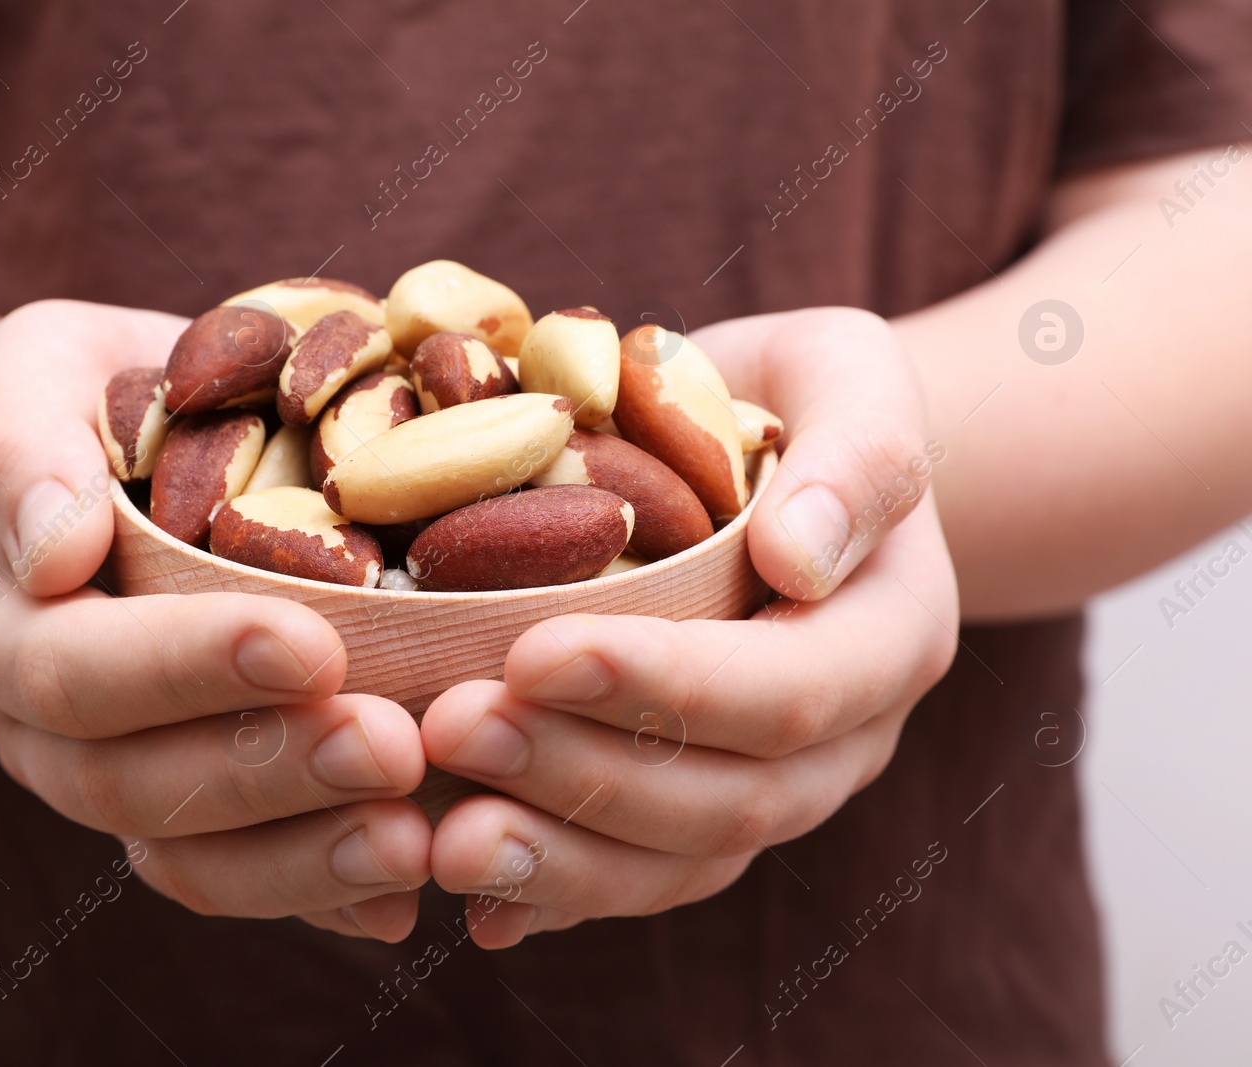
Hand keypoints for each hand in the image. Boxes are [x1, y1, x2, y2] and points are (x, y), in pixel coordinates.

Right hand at [0, 300, 430, 940]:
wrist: (127, 464)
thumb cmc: (104, 398)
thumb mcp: (44, 371)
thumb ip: (19, 443)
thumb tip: (54, 548)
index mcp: (0, 626)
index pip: (77, 668)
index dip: (188, 667)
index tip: (311, 643)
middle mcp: (46, 732)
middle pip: (134, 785)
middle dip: (269, 772)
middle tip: (395, 747)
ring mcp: (119, 787)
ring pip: (189, 862)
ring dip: (305, 859)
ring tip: (418, 841)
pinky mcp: (195, 823)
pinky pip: (247, 884)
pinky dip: (326, 899)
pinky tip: (410, 894)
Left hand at [421, 308, 958, 946]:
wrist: (776, 455)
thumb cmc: (797, 394)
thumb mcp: (849, 373)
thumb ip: (860, 454)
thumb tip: (801, 558)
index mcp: (891, 634)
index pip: (789, 689)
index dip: (664, 685)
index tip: (532, 653)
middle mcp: (846, 738)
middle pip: (728, 798)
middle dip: (583, 775)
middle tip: (450, 728)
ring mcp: (776, 789)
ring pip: (678, 863)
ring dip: (558, 859)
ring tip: (438, 839)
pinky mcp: (701, 815)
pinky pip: (638, 879)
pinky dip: (554, 896)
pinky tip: (470, 904)